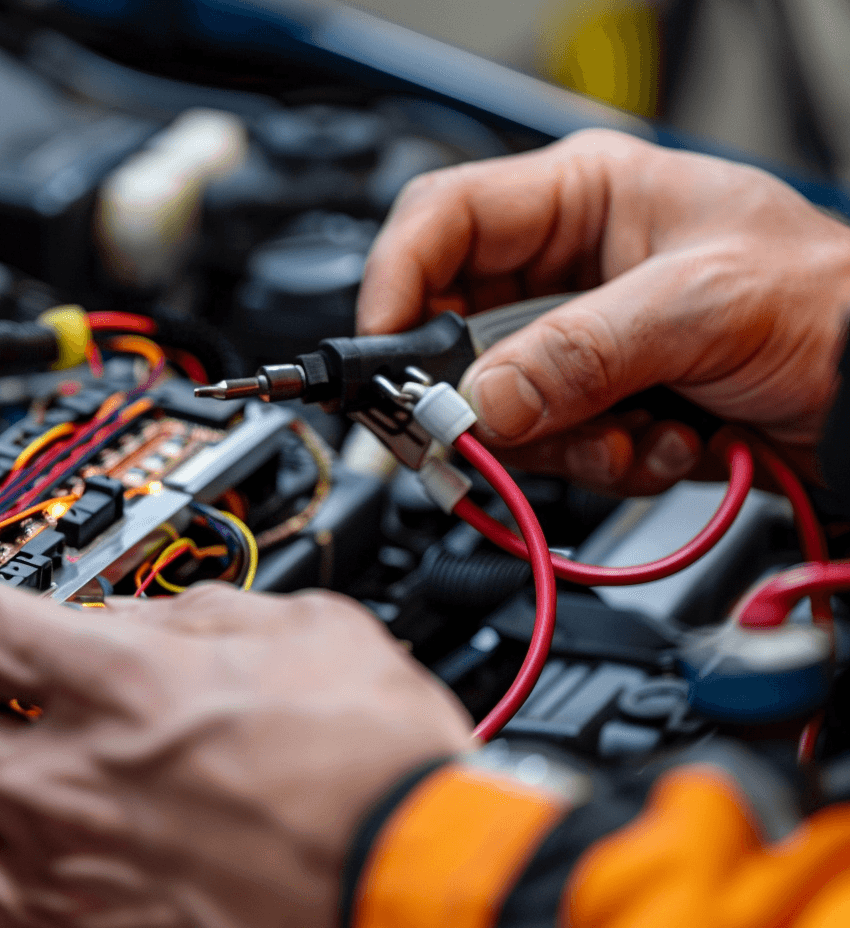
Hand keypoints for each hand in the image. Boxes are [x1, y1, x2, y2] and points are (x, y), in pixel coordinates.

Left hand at [0, 577, 471, 927]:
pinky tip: (92, 889)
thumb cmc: (382, 764)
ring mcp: (81, 894)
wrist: (424, 890)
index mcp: (127, 685)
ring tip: (15, 806)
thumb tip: (149, 616)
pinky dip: (40, 913)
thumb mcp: (311, 630)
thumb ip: (205, 613)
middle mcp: (79, 787)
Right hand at [358, 129, 849, 492]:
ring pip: (501, 406)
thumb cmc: (828, 300)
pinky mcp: (596, 404)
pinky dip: (603, 463)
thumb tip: (482, 401)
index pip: (441, 222)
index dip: (397, 283)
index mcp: (582, 200)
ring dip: (563, 440)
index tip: (386, 355)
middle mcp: (568, 274)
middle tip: (496, 431)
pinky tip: (664, 444)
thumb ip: (581, 352)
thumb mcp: (698, 308)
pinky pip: (550, 448)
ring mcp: (579, 346)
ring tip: (634, 433)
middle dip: (483, 394)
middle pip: (459, 332)